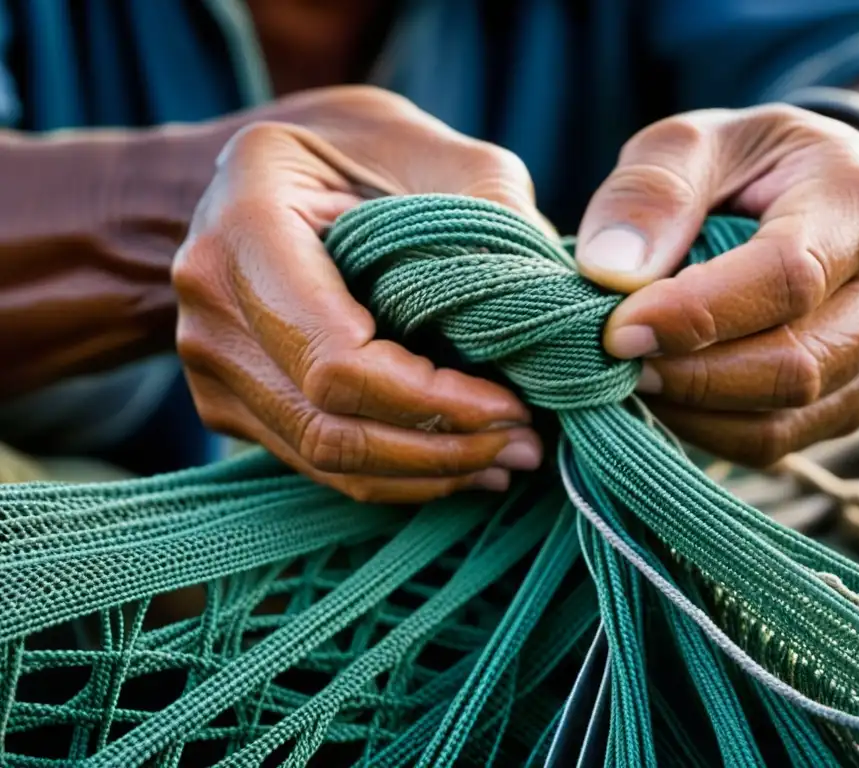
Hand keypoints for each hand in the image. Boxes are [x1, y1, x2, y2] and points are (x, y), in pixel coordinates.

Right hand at [172, 87, 544, 502]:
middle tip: (525, 444)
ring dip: (423, 473)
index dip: (435, 404)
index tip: (514, 406)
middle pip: (329, 425)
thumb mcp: (438, 153)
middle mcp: (211, 301)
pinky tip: (454, 462)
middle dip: (441, 450)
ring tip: (504, 459)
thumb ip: (493, 219)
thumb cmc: (361, 150)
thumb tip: (556, 310)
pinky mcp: (225, 398)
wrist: (270, 172)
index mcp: (247, 224)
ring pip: (322, 457)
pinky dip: (390, 473)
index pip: (339, 358)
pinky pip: (312, 461)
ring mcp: (207, 359)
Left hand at [576, 105, 858, 465]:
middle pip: (790, 366)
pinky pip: (774, 442)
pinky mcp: (854, 401)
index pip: (786, 279)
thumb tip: (612, 271)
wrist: (813, 199)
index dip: (694, 315)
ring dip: (688, 409)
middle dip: (686, 373)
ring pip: (780, 420)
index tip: (615, 329)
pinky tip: (665, 393)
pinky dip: (705, 430)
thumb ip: (651, 191)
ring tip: (630, 373)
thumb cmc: (746, 166)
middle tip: (609, 358)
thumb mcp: (692, 144)